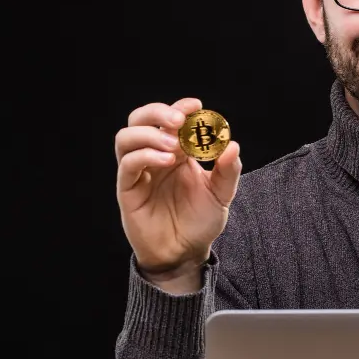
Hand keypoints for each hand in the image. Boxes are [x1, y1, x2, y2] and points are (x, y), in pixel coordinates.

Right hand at [115, 98, 241, 287]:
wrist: (185, 253)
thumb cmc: (200, 221)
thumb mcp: (221, 194)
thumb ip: (228, 170)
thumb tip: (232, 144)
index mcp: (176, 150)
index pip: (169, 118)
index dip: (180, 107)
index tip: (197, 106)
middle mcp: (154, 156)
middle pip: (140, 118)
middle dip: (158, 112)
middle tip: (179, 120)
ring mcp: (139, 171)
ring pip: (126, 137)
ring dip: (149, 133)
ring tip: (173, 145)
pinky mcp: (128, 189)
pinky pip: (127, 164)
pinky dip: (145, 155)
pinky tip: (167, 161)